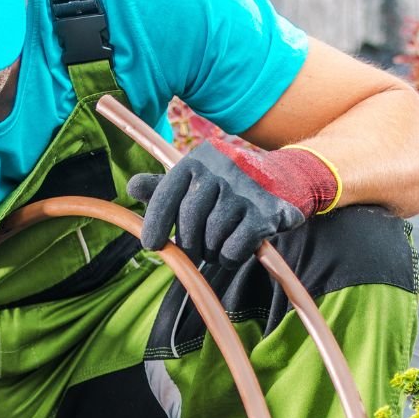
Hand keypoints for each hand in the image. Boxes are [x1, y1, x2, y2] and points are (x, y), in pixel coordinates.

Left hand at [128, 139, 339, 264]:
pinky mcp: (266, 212)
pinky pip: (234, 248)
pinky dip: (230, 257)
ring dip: (212, 251)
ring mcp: (245, 190)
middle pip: (189, 220)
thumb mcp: (198, 180)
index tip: (151, 245)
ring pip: (212, 237)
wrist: (286, 180)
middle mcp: (221, 169)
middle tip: (196, 249)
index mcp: (198, 160)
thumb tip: (132, 187)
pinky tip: (236, 250)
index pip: (167, 193)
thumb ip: (165, 187)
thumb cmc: (231, 185)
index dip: (156, 223)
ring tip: (219, 246)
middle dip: (189, 243)